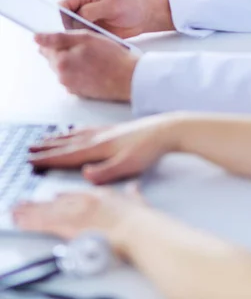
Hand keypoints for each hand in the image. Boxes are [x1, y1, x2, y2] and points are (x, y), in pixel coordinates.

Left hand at [13, 186, 145, 249]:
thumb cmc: (138, 219)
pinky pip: (45, 223)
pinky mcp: (69, 226)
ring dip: (30, 211)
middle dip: (41, 204)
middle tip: (26, 204)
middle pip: (57, 202)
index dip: (63, 198)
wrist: (136, 228)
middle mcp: (84, 200)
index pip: (76, 194)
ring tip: (17, 211)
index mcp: (100, 193)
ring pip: (48, 210)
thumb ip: (132, 194)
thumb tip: (134, 189)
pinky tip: (22, 221)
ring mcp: (76, 212)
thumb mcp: (137, 200)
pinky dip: (31, 221)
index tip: (55, 198)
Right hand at [28, 115, 177, 182]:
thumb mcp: (129, 165)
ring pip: (76, 134)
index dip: (49, 159)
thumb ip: (105, 172)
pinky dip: (75, 131)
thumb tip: (84, 175)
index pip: (69, 155)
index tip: (33, 160)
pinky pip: (87, 129)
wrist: (167, 129)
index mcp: (100, 147)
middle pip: (68, 143)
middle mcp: (99, 137)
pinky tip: (75, 131)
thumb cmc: (149, 148)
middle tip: (30, 149)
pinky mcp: (114, 128)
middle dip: (48, 147)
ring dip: (58, 138)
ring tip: (46, 139)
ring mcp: (106, 131)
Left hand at [35, 30, 138, 101]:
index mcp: (61, 62)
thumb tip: (37, 37)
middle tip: (87, 47)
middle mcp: (62, 77)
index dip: (59, 39)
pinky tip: (95, 68)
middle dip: (66, 51)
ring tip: (94, 58)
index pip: (46, 47)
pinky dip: (81, 71)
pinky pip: (74, 77)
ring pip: (65, 68)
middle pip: (55, 58)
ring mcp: (71, 86)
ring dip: (74, 61)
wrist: (130, 79)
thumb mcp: (86, 38)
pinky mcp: (79, 93)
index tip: (71, 39)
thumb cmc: (113, 58)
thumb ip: (58, 37)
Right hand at [60, 0, 173, 37]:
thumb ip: (92, 10)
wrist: (145, 17)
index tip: (52, 25)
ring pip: (71, 30)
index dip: (56, 14)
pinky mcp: (93, 32)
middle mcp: (84, 8)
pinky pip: (81, 38)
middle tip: (59, 39)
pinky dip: (79, 43)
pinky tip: (79, 49)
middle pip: (64, 18)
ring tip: (68, 45)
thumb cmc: (131, 6)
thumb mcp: (111, 5)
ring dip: (70, 37)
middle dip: (60, 28)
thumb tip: (77, 17)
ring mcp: (87, 21)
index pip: (64, 4)